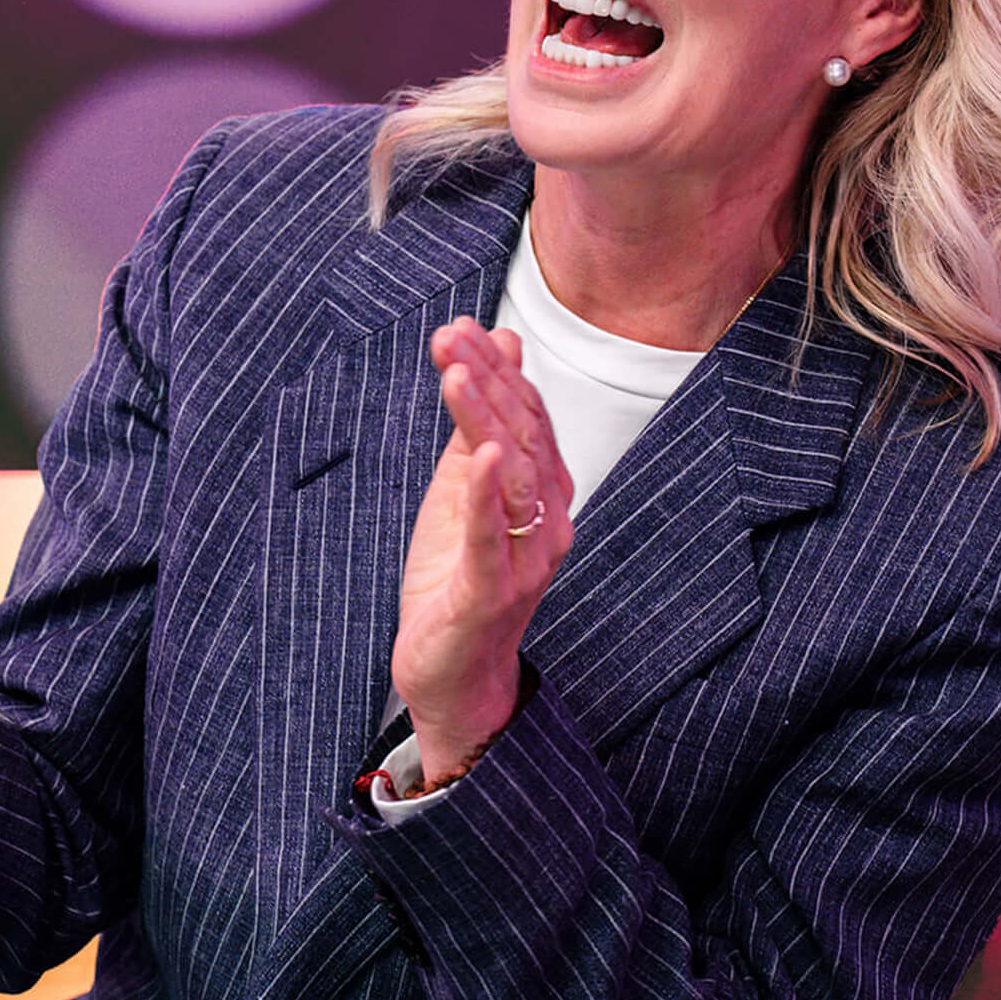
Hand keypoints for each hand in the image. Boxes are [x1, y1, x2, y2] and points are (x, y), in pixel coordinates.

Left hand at [395, 318, 572, 784]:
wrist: (453, 672)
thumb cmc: (457, 579)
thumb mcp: (460, 487)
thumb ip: (478, 422)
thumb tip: (496, 346)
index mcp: (543, 491)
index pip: (527, 416)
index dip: (496, 369)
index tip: (460, 327)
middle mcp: (549, 521)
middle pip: (523, 436)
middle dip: (487, 381)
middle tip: (451, 337)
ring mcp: (527, 559)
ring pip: (513, 477)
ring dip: (485, 419)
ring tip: (458, 373)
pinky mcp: (494, 594)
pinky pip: (495, 540)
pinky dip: (486, 496)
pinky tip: (476, 456)